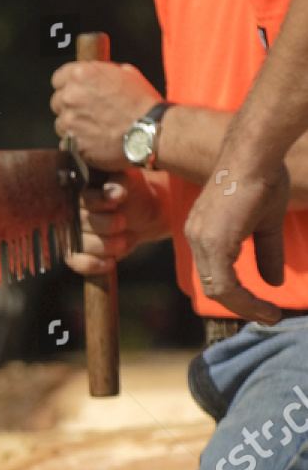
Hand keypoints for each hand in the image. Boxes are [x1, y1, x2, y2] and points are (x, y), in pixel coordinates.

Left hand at [51, 62, 161, 170]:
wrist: (151, 130)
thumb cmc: (141, 102)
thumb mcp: (125, 73)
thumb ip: (101, 74)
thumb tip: (94, 77)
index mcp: (82, 75)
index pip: (58, 78)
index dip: (68, 84)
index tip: (76, 89)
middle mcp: (71, 96)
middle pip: (57, 101)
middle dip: (70, 105)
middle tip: (89, 110)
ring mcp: (70, 122)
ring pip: (60, 123)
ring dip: (73, 124)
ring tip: (94, 126)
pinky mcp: (72, 143)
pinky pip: (66, 142)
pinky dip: (77, 142)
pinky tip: (93, 140)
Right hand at [65, 168, 166, 274]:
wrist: (139, 213)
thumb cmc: (131, 194)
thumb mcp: (129, 182)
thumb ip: (120, 183)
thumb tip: (114, 193)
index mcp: (78, 191)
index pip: (79, 199)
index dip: (97, 202)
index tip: (115, 203)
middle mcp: (68, 213)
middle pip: (80, 222)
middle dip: (105, 225)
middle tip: (123, 223)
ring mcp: (70, 235)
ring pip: (80, 244)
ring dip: (104, 245)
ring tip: (124, 241)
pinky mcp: (75, 254)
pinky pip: (77, 263)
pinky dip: (94, 265)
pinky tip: (111, 262)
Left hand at [184, 162, 290, 324]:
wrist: (255, 153)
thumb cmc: (262, 179)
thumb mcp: (266, 224)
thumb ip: (266, 253)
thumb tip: (273, 283)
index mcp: (204, 233)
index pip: (214, 275)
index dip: (237, 295)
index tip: (261, 308)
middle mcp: (196, 238)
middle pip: (213, 286)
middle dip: (240, 305)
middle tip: (265, 316)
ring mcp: (201, 240)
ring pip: (217, 289)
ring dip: (244, 306)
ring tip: (268, 316)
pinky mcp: (212, 241)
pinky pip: (224, 283)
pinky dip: (244, 299)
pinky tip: (264, 305)